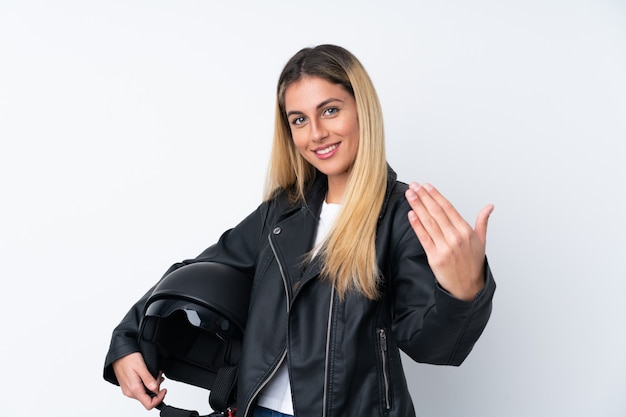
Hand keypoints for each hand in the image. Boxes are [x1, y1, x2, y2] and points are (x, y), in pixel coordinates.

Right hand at [112, 352, 165, 409]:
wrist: (118, 354)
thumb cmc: (128, 358)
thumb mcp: (141, 367)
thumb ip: (148, 380)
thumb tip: (156, 389)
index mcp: (134, 389)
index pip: (148, 404)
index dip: (159, 399)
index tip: (164, 390)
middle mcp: (130, 392)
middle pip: (147, 399)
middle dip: (157, 389)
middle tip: (159, 377)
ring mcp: (128, 389)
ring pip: (144, 394)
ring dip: (152, 386)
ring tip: (155, 374)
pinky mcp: (128, 386)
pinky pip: (140, 389)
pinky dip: (147, 384)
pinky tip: (149, 376)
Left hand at [405, 182, 493, 300]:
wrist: (468, 288)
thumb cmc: (473, 264)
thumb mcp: (481, 241)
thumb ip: (482, 222)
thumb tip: (489, 207)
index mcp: (465, 231)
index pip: (448, 208)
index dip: (436, 196)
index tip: (427, 186)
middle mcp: (455, 238)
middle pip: (437, 212)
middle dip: (424, 197)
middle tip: (414, 186)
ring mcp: (445, 247)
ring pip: (429, 223)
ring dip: (417, 207)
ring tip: (410, 195)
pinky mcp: (435, 258)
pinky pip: (424, 238)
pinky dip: (417, 225)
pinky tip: (411, 214)